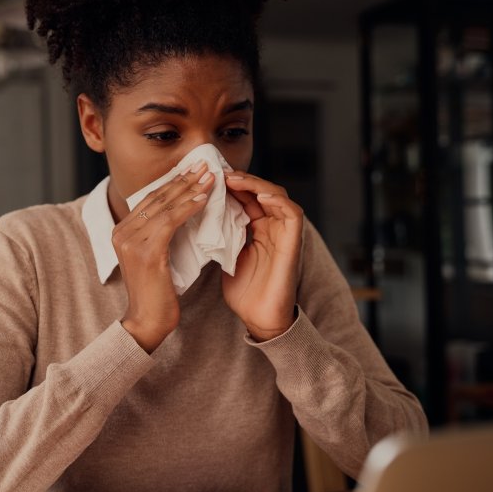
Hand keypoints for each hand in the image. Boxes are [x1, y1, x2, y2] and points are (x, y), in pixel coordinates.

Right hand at [112, 161, 214, 352]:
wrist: (147, 322)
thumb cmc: (157, 292)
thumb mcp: (156, 256)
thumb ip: (161, 234)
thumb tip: (183, 209)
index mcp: (121, 230)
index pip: (151, 198)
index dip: (174, 182)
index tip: (194, 169)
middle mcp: (122, 232)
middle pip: (157, 197)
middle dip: (184, 179)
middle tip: (205, 165)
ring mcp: (131, 241)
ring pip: (165, 206)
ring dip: (190, 189)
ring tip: (210, 177)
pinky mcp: (145, 252)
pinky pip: (170, 222)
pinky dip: (188, 208)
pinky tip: (204, 199)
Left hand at [222, 171, 302, 340]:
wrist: (259, 319)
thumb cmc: (244, 292)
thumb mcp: (226, 256)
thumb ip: (221, 234)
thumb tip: (200, 214)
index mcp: (257, 228)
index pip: (245, 197)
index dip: (229, 185)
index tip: (208, 177)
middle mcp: (272, 226)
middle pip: (260, 190)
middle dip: (240, 179)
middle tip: (218, 172)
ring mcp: (284, 233)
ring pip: (276, 195)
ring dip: (256, 184)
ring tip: (233, 179)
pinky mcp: (293, 242)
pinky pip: (292, 213)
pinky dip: (277, 200)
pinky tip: (258, 195)